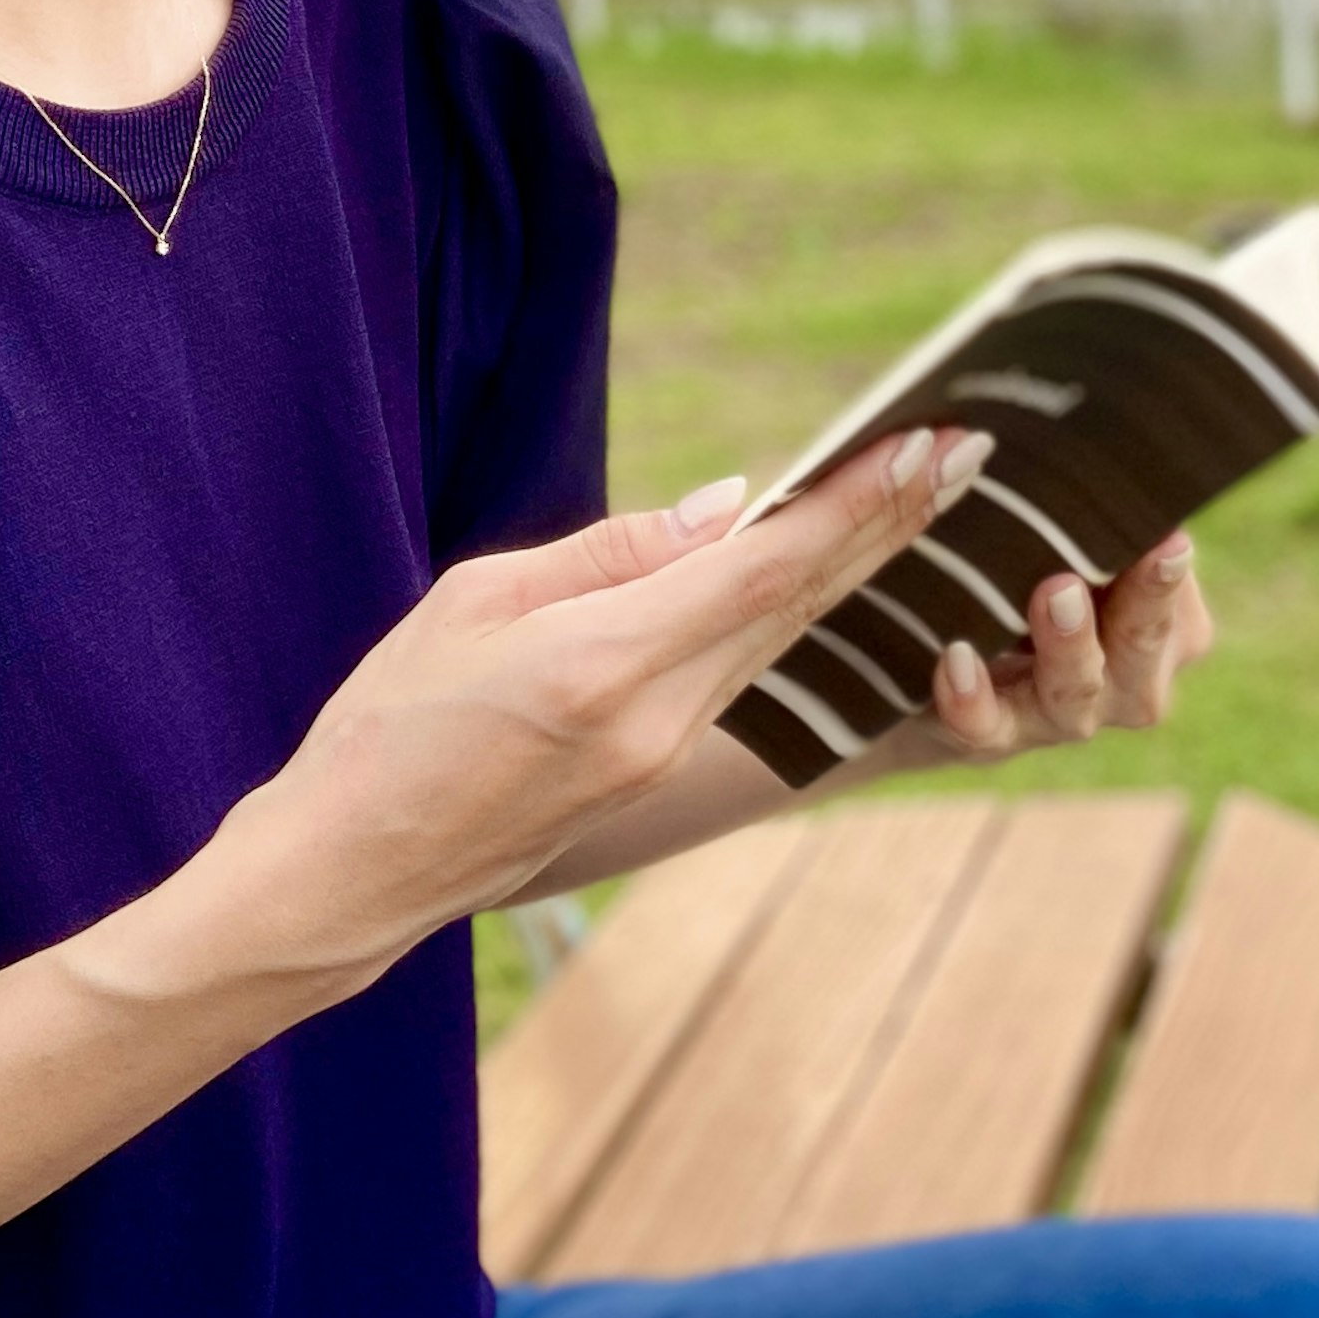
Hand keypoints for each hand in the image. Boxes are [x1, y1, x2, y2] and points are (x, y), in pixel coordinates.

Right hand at [190, 426, 994, 985]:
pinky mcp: (652, 778)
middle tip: (969, 450)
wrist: (349, 873)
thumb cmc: (389, 723)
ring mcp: (661, 758)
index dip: (857, 505)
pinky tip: (828, 573)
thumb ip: (613, 551)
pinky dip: (793, 616)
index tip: (926, 444)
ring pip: (781, 643)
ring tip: (923, 495)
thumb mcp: (477, 600)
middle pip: (800, 606)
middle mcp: (657, 719)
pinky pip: (742, 677)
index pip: (766, 569)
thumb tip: (729, 505)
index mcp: (606, 663)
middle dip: (889, 524)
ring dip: (855, 568)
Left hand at [904, 532, 1213, 761]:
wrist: (943, 660)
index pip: (1176, 602)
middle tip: (1134, 558)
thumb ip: (1091, 509)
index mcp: (1156, 627)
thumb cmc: (1029, 570)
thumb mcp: (1064, 538)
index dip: (1171, 574)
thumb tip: (1097, 444)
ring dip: (1069, 646)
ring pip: (1075, 692)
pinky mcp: (989, 734)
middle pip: (1144, 650)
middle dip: (1141, 607)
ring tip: (1053, 594)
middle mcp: (1122, 680)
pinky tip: (957, 660)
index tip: (1169, 538)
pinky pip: (985, 727)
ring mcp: (1057, 713)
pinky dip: (973, 699)